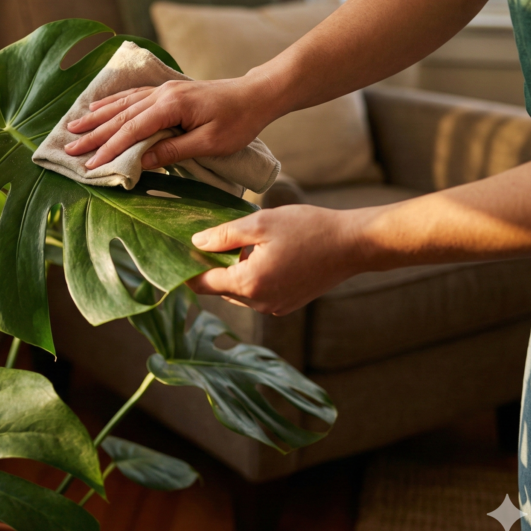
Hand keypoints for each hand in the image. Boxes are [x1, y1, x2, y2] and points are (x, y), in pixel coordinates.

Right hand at [63, 77, 271, 168]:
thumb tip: (140, 161)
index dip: (109, 149)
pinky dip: (112, 103)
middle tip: (69, 149)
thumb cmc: (238, 121)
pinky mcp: (167, 91)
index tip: (90, 165)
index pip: (132, 130)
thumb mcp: (209, 143)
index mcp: (172, 106)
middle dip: (93, 134)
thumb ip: (173, 151)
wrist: (256, 95)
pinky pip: (132, 96)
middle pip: (120, 116)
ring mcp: (164, 90)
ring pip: (122, 104)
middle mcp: (162, 94)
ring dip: (96, 117)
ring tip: (73, 126)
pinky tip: (98, 106)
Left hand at [188, 205, 369, 314]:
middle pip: (220, 287)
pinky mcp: (287, 304)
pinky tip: (265, 254)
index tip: (177, 253)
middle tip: (215, 238)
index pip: (203, 283)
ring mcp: (275, 307)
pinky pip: (257, 293)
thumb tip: (196, 242)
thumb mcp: (260, 223)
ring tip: (246, 244)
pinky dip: (253, 276)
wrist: (353, 244)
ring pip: (239, 290)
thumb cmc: (309, 229)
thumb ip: (224, 235)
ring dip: (235, 270)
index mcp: (249, 284)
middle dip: (214, 265)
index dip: (187, 269)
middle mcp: (259, 303)